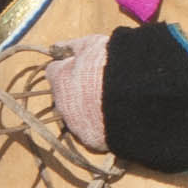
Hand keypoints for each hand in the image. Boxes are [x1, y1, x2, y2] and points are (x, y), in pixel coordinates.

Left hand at [49, 34, 109, 150]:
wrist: (133, 94)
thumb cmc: (111, 64)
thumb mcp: (91, 45)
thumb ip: (71, 47)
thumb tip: (56, 47)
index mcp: (59, 80)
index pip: (54, 73)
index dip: (68, 69)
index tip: (82, 67)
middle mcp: (62, 105)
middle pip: (64, 97)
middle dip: (77, 92)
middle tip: (99, 86)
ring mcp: (76, 125)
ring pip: (77, 117)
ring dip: (88, 111)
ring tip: (112, 103)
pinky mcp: (91, 142)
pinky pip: (92, 133)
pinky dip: (100, 127)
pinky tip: (115, 118)